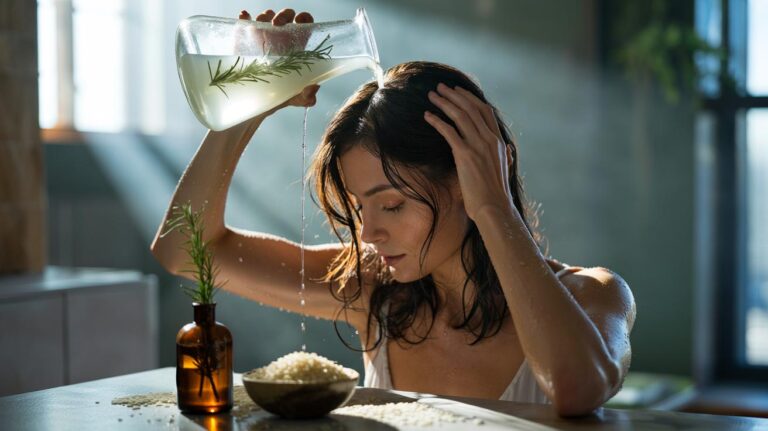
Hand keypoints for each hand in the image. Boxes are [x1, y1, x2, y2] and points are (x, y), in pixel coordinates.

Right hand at [239, 8, 319, 109]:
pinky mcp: (246, 39)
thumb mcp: (295, 98)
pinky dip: (245, 17)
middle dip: (283, 14)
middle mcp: (281, 37)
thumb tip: (314, 88)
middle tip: (276, 24)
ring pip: (266, 16)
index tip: (298, 22)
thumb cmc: (280, 96)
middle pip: (286, 15)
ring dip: (264, 16)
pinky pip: (246, 21)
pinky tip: (244, 17)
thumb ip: (307, 96)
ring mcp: (263, 36)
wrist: (255, 100)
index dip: (304, 18)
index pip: (305, 23)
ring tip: (260, 27)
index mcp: (296, 46)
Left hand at [423, 83, 512, 219]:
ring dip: (444, 103)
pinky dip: (437, 121)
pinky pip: (449, 131)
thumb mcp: (504, 169)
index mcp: (498, 141)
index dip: (470, 98)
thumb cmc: (496, 193)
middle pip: (470, 108)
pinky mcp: (465, 154)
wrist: (493, 207)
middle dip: (454, 95)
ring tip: (432, 96)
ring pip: (459, 115)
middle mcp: (489, 139)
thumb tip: (506, 149)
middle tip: (440, 87)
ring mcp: (478, 145)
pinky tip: (427, 116)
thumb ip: (504, 156)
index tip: (457, 91)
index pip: (484, 111)